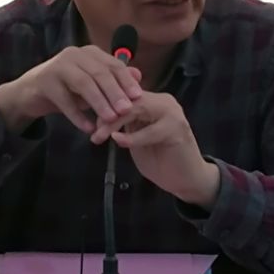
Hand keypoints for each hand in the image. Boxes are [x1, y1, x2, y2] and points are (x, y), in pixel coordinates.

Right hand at [0, 46, 142, 134]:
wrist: (30, 93)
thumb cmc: (67, 88)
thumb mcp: (92, 84)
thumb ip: (114, 80)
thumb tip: (139, 76)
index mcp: (89, 53)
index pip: (112, 64)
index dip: (126, 80)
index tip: (138, 96)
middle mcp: (74, 54)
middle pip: (99, 73)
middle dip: (114, 92)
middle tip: (126, 109)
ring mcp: (57, 66)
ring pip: (83, 83)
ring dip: (99, 102)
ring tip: (110, 119)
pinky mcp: (44, 81)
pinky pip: (64, 100)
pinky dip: (77, 115)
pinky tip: (88, 128)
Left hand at [91, 92, 219, 208]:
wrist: (186, 179)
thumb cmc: (159, 159)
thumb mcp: (135, 137)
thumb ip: (123, 124)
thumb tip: (97, 113)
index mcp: (152, 101)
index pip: (125, 93)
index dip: (104, 101)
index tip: (87, 116)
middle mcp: (164, 102)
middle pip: (129, 98)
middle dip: (107, 111)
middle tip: (93, 128)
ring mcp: (172, 114)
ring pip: (138, 108)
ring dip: (116, 122)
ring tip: (101, 135)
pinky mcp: (177, 130)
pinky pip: (150, 131)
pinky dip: (133, 137)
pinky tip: (119, 142)